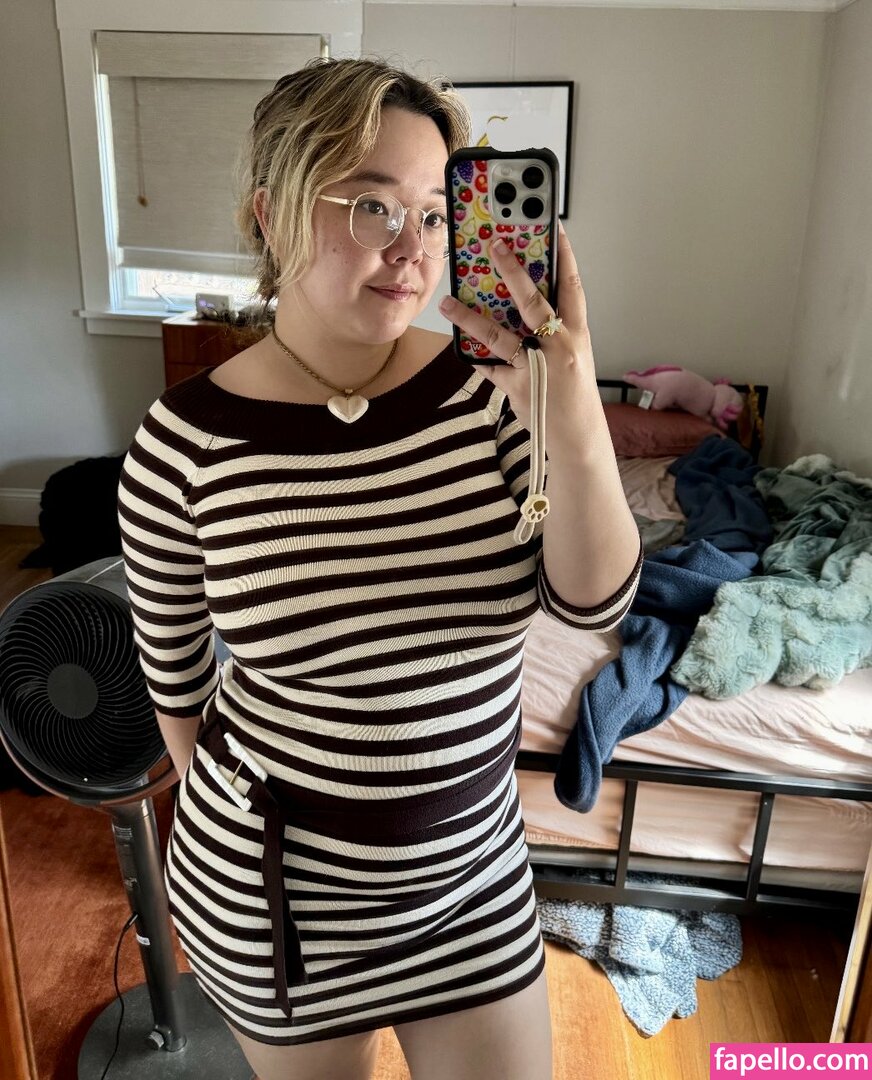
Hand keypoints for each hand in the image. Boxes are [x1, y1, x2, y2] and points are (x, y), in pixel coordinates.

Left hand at [439, 224, 597, 449]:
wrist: (579, 438)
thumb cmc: (574, 393)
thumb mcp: (573, 355)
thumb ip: (553, 330)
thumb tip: (522, 302)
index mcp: (577, 334)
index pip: (572, 286)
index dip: (564, 255)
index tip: (553, 227)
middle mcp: (558, 347)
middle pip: (533, 302)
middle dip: (513, 270)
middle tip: (494, 245)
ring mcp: (537, 367)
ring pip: (499, 336)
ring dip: (469, 318)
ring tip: (448, 301)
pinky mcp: (517, 387)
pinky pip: (488, 367)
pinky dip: (473, 355)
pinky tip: (458, 344)